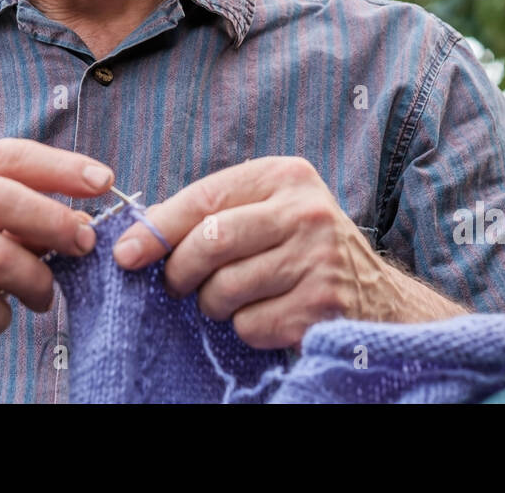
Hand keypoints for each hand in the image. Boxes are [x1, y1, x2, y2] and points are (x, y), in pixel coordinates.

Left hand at [110, 156, 407, 348]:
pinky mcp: (322, 304)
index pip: (205, 197)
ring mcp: (318, 258)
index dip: (158, 228)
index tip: (126, 253)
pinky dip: (246, 328)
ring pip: (225, 289)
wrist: (378, 297)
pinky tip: (269, 315)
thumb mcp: (268, 212)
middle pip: (210, 242)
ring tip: (232, 300)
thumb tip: (138, 236)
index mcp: (287, 176)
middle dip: (179, 272)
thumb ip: (213, 213)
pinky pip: (250, 324)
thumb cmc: (304, 249)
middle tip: (176, 286)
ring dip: (214, 305)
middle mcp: (306, 211)